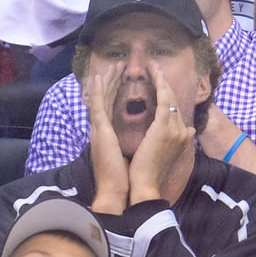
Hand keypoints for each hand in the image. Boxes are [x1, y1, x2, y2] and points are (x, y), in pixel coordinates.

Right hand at [84, 65, 129, 213]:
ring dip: (107, 80)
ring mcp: (99, 129)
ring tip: (114, 64)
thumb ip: (141, 145)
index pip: (114, 108)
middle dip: (113, 81)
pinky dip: (98, 90)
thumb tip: (157, 139)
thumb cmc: (126, 180)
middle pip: (107, 99)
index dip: (118, 92)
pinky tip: (99, 76)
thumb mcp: (135, 156)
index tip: (123, 79)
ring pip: (102, 97)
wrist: (117, 192)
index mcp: (109, 135)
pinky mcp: (100, 131)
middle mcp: (102, 130)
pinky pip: (98, 105)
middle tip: (119, 65)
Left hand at [128, 66, 196, 204]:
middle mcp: (183, 132)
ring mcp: (176, 129)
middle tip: (155, 68)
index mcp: (182, 139)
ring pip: (170, 97)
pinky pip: (164, 99)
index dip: (168, 97)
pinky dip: (159, 83)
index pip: (176, 112)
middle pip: (175, 102)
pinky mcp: (164, 128)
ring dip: (162, 79)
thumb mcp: (161, 157)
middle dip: (165, 84)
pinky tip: (154, 71)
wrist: (145, 188)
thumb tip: (181, 133)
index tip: (160, 84)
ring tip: (153, 66)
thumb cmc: (146, 177)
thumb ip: (167, 143)